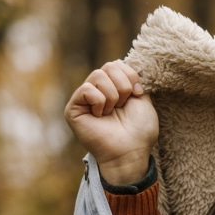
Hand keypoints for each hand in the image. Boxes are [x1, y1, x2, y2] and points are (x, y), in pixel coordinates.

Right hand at [64, 61, 159, 184]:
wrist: (130, 152)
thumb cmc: (139, 131)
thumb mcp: (142, 99)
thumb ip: (132, 79)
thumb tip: (122, 62)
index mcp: (113, 88)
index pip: (117, 63)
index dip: (131, 76)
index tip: (138, 94)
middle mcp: (97, 91)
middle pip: (108, 66)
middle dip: (123, 86)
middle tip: (123, 106)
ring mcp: (84, 99)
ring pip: (98, 75)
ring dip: (113, 96)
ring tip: (111, 113)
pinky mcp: (73, 108)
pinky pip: (87, 89)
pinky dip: (99, 102)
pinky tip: (100, 116)